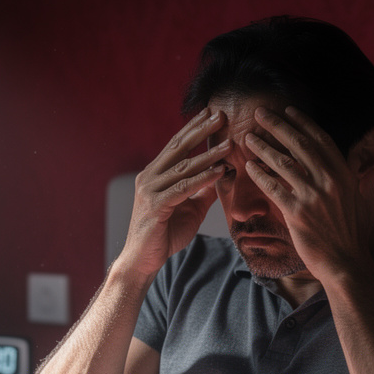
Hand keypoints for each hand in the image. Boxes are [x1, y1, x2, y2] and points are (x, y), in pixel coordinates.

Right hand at [122, 108, 230, 275]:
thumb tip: (223, 173)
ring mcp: (150, 190)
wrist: (144, 259)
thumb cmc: (165, 234)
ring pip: (183, 167)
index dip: (194, 128)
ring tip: (229, 143)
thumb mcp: (190, 207)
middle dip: (200, 130)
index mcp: (155, 174)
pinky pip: (183, 188)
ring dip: (208, 154)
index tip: (211, 113)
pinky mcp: (155, 206)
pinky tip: (220, 171)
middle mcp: (149, 177)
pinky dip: (203, 179)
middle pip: (178, 148)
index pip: (176, 145)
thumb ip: (203, 190)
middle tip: (220, 114)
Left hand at [243, 106, 373, 278]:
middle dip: (277, 126)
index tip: (288, 111)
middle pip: (298, 144)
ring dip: (263, 147)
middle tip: (260, 112)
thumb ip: (372, 182)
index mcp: (345, 175)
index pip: (321, 140)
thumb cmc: (356, 236)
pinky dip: (260, 175)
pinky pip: (273, 188)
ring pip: (282, 163)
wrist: (346, 264)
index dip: (303, 123)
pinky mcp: (296, 213)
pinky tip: (248, 167)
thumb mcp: (368, 204)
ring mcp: (312, 196)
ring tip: (248, 137)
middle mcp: (329, 181)